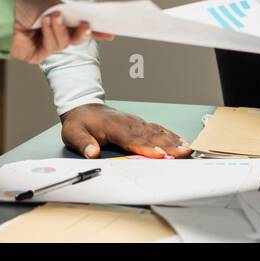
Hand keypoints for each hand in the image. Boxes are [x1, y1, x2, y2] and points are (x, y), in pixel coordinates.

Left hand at [10, 0, 92, 64]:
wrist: (4, 14)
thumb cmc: (25, 5)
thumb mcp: (53, 5)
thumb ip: (70, 15)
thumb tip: (83, 22)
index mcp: (57, 19)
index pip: (78, 26)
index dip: (94, 30)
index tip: (109, 33)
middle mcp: (52, 32)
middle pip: (75, 38)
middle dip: (83, 33)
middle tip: (87, 26)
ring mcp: (45, 44)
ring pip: (65, 43)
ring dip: (59, 29)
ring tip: (50, 17)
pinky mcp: (38, 55)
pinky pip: (53, 48)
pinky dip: (50, 35)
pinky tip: (43, 24)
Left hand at [60, 104, 193, 158]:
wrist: (84, 106)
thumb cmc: (80, 122)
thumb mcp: (73, 133)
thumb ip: (83, 143)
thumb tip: (91, 152)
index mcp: (112, 126)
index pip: (130, 138)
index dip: (145, 146)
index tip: (158, 154)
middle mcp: (127, 122)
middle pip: (149, 135)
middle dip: (167, 145)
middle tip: (182, 152)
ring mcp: (135, 122)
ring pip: (156, 131)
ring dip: (172, 140)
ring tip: (186, 148)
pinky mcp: (139, 123)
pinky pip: (157, 128)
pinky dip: (170, 135)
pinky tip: (180, 141)